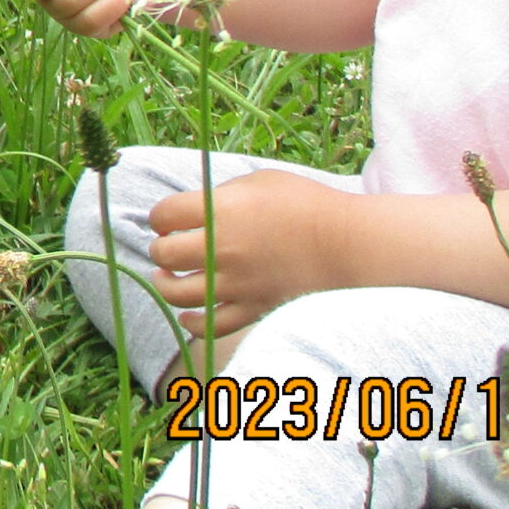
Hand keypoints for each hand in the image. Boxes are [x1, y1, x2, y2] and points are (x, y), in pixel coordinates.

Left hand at [148, 171, 354, 337]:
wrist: (349, 243)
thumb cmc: (306, 204)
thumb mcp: (258, 182)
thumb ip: (220, 196)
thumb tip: (194, 209)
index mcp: (220, 210)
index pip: (164, 215)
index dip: (159, 217)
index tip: (167, 220)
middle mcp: (222, 248)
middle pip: (163, 255)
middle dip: (160, 250)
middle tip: (167, 247)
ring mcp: (237, 283)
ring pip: (178, 294)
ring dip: (166, 285)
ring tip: (166, 278)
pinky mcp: (253, 309)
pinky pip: (210, 326)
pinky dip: (192, 323)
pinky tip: (189, 315)